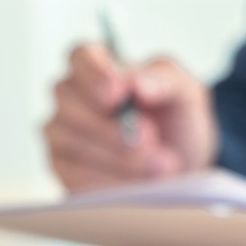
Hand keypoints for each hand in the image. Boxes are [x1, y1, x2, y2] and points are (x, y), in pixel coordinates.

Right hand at [44, 44, 217, 191]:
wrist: (181, 161)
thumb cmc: (174, 117)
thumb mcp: (184, 91)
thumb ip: (163, 79)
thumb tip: (137, 84)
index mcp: (95, 65)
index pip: (80, 57)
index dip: (95, 76)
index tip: (118, 95)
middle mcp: (70, 98)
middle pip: (70, 105)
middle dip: (111, 128)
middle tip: (150, 140)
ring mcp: (61, 135)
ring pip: (72, 144)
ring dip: (118, 159)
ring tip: (161, 167)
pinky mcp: (65, 171)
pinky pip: (75, 178)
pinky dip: (110, 183)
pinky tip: (138, 187)